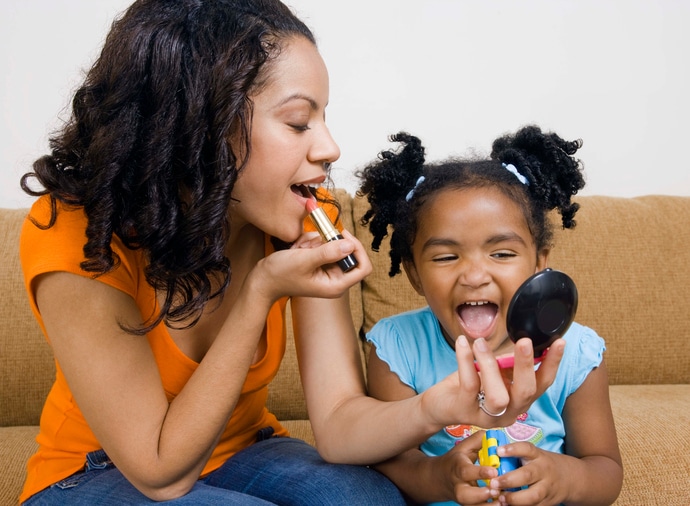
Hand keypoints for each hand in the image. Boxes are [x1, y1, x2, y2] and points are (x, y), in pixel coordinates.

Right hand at [249, 229, 371, 302]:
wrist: (262, 280)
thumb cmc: (280, 275)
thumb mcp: (304, 261)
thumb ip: (328, 252)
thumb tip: (350, 244)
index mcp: (336, 285)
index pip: (363, 267)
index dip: (358, 249)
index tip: (343, 235)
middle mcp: (335, 279)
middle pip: (348, 253)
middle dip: (329, 243)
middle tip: (312, 243)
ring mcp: (326, 271)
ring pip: (332, 246)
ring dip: (316, 243)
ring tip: (300, 250)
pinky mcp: (319, 264)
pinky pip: (322, 246)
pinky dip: (310, 243)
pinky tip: (297, 250)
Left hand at [422, 336, 564, 428]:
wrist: (439, 404)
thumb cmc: (469, 384)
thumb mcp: (492, 371)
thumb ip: (507, 362)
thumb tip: (522, 340)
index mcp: (519, 401)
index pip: (542, 384)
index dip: (552, 364)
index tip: (559, 343)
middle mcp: (508, 413)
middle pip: (525, 392)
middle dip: (526, 366)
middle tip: (524, 341)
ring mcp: (486, 416)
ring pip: (498, 395)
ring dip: (490, 365)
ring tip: (481, 343)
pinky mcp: (464, 411)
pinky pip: (469, 385)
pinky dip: (466, 360)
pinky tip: (463, 343)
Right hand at [441, 431, 499, 504]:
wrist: (440, 478)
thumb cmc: (457, 460)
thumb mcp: (464, 447)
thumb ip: (478, 440)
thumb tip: (493, 435)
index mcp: (457, 467)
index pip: (466, 471)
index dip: (480, 472)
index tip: (494, 471)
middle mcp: (458, 484)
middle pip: (464, 494)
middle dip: (480, 494)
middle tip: (495, 491)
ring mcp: (462, 497)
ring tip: (502, 502)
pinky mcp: (467, 505)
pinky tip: (501, 505)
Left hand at [489, 442, 567, 505]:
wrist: (570, 478)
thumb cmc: (542, 464)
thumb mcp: (534, 455)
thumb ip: (516, 456)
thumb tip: (490, 455)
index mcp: (538, 456)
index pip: (527, 449)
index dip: (513, 449)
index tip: (498, 451)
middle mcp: (543, 471)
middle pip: (528, 475)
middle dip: (509, 480)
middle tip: (493, 483)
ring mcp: (546, 488)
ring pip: (533, 496)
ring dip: (515, 498)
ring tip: (501, 498)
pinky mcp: (547, 503)